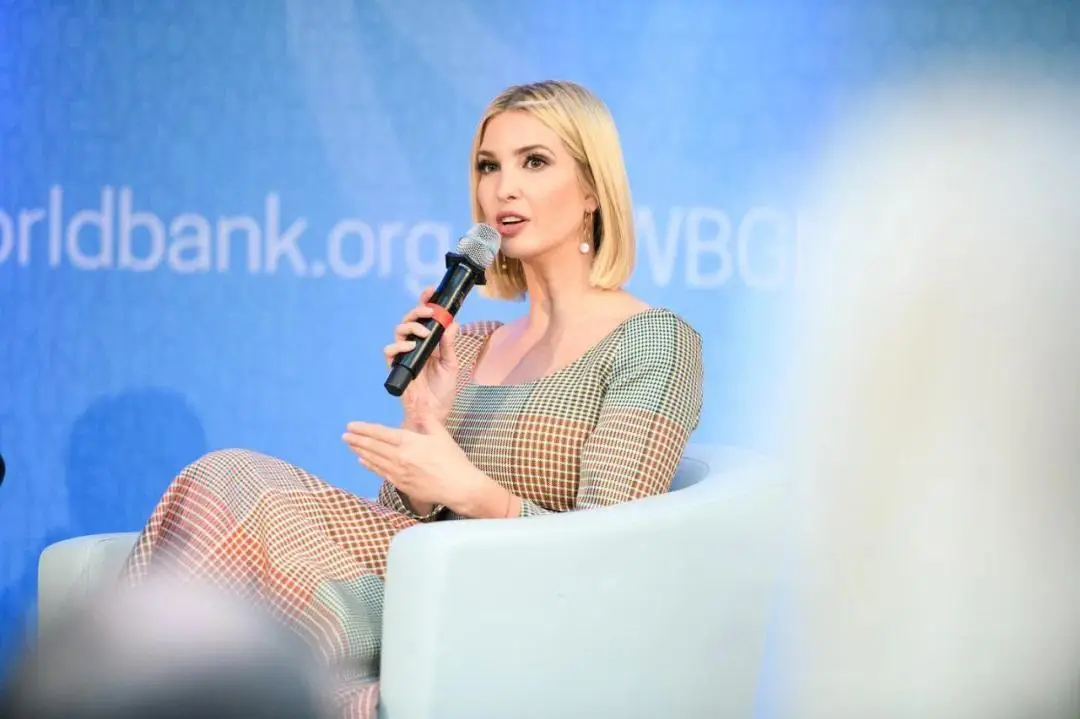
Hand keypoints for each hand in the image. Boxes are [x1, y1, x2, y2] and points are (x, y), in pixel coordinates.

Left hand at [343, 419, 512, 517]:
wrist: (458, 486)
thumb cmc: (452, 459)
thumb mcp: (441, 434)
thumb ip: (427, 420)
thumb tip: (419, 409)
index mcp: (408, 441)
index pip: (380, 433)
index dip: (364, 429)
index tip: (351, 425)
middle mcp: (399, 456)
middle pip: (373, 446)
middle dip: (357, 440)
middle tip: (345, 435)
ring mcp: (398, 472)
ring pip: (373, 459)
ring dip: (360, 451)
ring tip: (350, 445)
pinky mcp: (401, 484)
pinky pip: (380, 472)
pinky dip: (369, 465)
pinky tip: (363, 461)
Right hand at [384, 286, 459, 427]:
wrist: (433, 414)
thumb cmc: (442, 392)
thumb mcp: (451, 366)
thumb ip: (449, 345)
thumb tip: (453, 323)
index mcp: (429, 343)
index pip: (425, 319)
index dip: (425, 303)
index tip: (430, 291)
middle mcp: (415, 346)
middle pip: (409, 320)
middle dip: (418, 311)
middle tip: (430, 312)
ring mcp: (404, 356)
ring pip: (398, 331)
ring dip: (411, 327)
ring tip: (424, 333)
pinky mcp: (395, 367)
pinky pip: (389, 351)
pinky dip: (398, 346)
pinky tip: (410, 347)